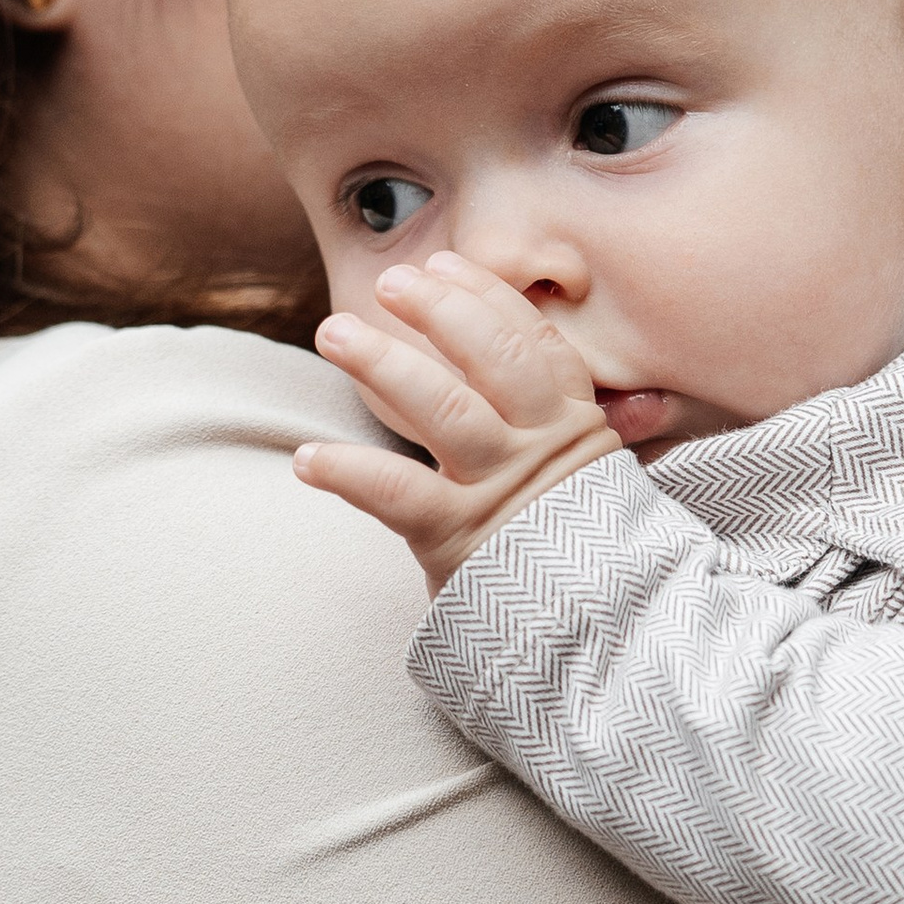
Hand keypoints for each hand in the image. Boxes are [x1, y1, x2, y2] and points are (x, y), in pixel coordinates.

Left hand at [297, 253, 621, 588]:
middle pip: (490, 357)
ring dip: (380, 362)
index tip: (445, 263)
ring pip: (440, 406)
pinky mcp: (459, 537)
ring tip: (334, 333)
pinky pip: (395, 492)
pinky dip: (346, 472)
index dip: (487, 297)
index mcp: (575, 428)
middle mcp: (541, 448)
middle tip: (391, 283)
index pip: (533, 342)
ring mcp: (501, 490)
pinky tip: (306, 460)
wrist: (597, 640)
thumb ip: (559, 435)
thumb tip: (524, 379)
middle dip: (437, 310)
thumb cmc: (574, 562)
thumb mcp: (588, 487)